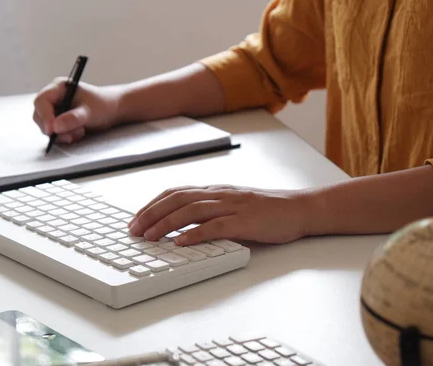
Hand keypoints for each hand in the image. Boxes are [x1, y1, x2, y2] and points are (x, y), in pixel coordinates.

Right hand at [33, 78, 122, 142]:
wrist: (112, 110)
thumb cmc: (102, 105)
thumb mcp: (89, 112)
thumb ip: (73, 118)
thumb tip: (55, 127)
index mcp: (58, 88)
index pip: (41, 101)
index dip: (44, 116)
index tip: (52, 129)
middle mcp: (53, 98)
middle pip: (40, 116)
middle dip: (54, 128)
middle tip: (70, 135)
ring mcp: (55, 110)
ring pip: (46, 126)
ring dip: (61, 134)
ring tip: (80, 131)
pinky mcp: (59, 121)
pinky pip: (54, 133)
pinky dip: (65, 136)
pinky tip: (79, 133)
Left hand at [128, 185, 310, 245]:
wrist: (299, 209)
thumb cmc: (266, 210)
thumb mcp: (233, 204)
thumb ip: (211, 210)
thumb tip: (183, 225)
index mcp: (215, 190)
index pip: (176, 192)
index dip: (153, 204)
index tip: (136, 217)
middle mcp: (220, 194)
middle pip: (178, 199)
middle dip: (152, 214)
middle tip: (134, 229)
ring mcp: (232, 206)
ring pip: (191, 210)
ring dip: (166, 224)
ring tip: (150, 236)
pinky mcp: (245, 221)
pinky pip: (215, 226)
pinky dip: (195, 234)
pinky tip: (180, 242)